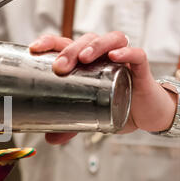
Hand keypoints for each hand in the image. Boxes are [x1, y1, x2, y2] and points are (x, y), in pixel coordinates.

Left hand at [29, 31, 177, 144]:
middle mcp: (102, 55)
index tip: (34, 49)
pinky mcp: (141, 68)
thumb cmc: (115, 104)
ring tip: (84, 58)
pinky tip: (115, 56)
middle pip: (85, 41)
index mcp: (85, 61)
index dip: (49, 42)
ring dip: (95, 46)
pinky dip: (126, 52)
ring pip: (110, 40)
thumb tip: (49, 140)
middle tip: (60, 67)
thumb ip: (69, 126)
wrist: (145, 113)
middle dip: (70, 50)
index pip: (66, 43)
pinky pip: (137, 54)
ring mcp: (122, 59)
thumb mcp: (88, 116)